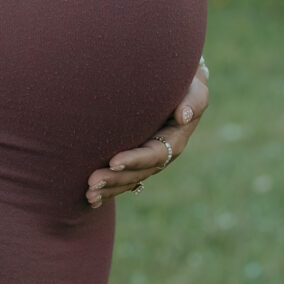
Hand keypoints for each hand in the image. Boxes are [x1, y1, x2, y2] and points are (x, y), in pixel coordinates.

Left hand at [86, 61, 210, 207]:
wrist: (175, 86)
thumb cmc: (184, 83)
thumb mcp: (194, 89)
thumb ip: (193, 101)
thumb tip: (183, 116)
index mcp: (174, 141)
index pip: (154, 155)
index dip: (135, 159)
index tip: (113, 161)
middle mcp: (161, 155)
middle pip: (138, 172)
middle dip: (116, 179)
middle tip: (92, 183)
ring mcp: (148, 161)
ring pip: (129, 179)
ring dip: (109, 189)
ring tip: (89, 195)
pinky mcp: (136, 161)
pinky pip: (123, 178)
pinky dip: (108, 189)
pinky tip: (91, 199)